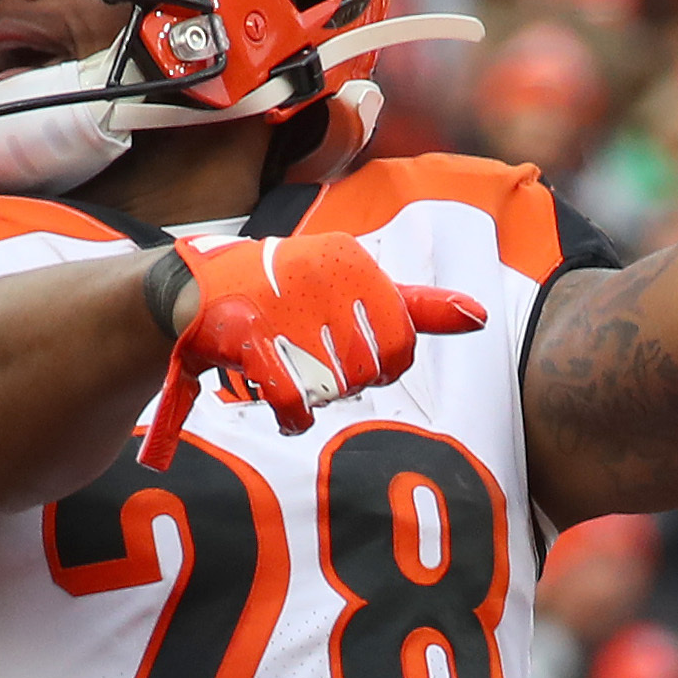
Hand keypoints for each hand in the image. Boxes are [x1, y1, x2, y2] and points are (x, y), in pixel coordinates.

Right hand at [137, 232, 485, 470]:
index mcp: (353, 262)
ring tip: (289, 372)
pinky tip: (281, 405)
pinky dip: (290, 415)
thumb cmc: (287, 294)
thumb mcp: (354, 289)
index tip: (348, 353)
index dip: (378, 365)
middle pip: (366, 372)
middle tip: (311, 362)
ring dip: (312, 399)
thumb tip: (480, 316)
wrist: (197, 291)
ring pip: (331, 389)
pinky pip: (293, 402)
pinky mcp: (249, 334)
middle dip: (342, 382)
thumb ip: (417, 308)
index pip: (401, 345)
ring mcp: (284, 304)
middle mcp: (323, 277)